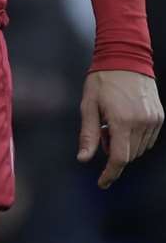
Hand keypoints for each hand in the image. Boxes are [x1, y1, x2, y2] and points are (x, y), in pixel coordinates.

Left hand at [77, 69, 163, 188]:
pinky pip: (147, 139)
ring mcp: (153, 120)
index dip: (110, 174)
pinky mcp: (159, 117)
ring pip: (139, 148)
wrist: (126, 59)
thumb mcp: (88, 106)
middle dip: (113, 152)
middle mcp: (141, 123)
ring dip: (125, 145)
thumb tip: (83, 159)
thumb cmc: (102, 81)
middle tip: (101, 131)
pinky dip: (135, 138)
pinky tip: (124, 122)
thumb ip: (87, 134)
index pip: (119, 158)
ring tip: (112, 123)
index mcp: (122, 121)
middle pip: (129, 155)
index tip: (102, 183)